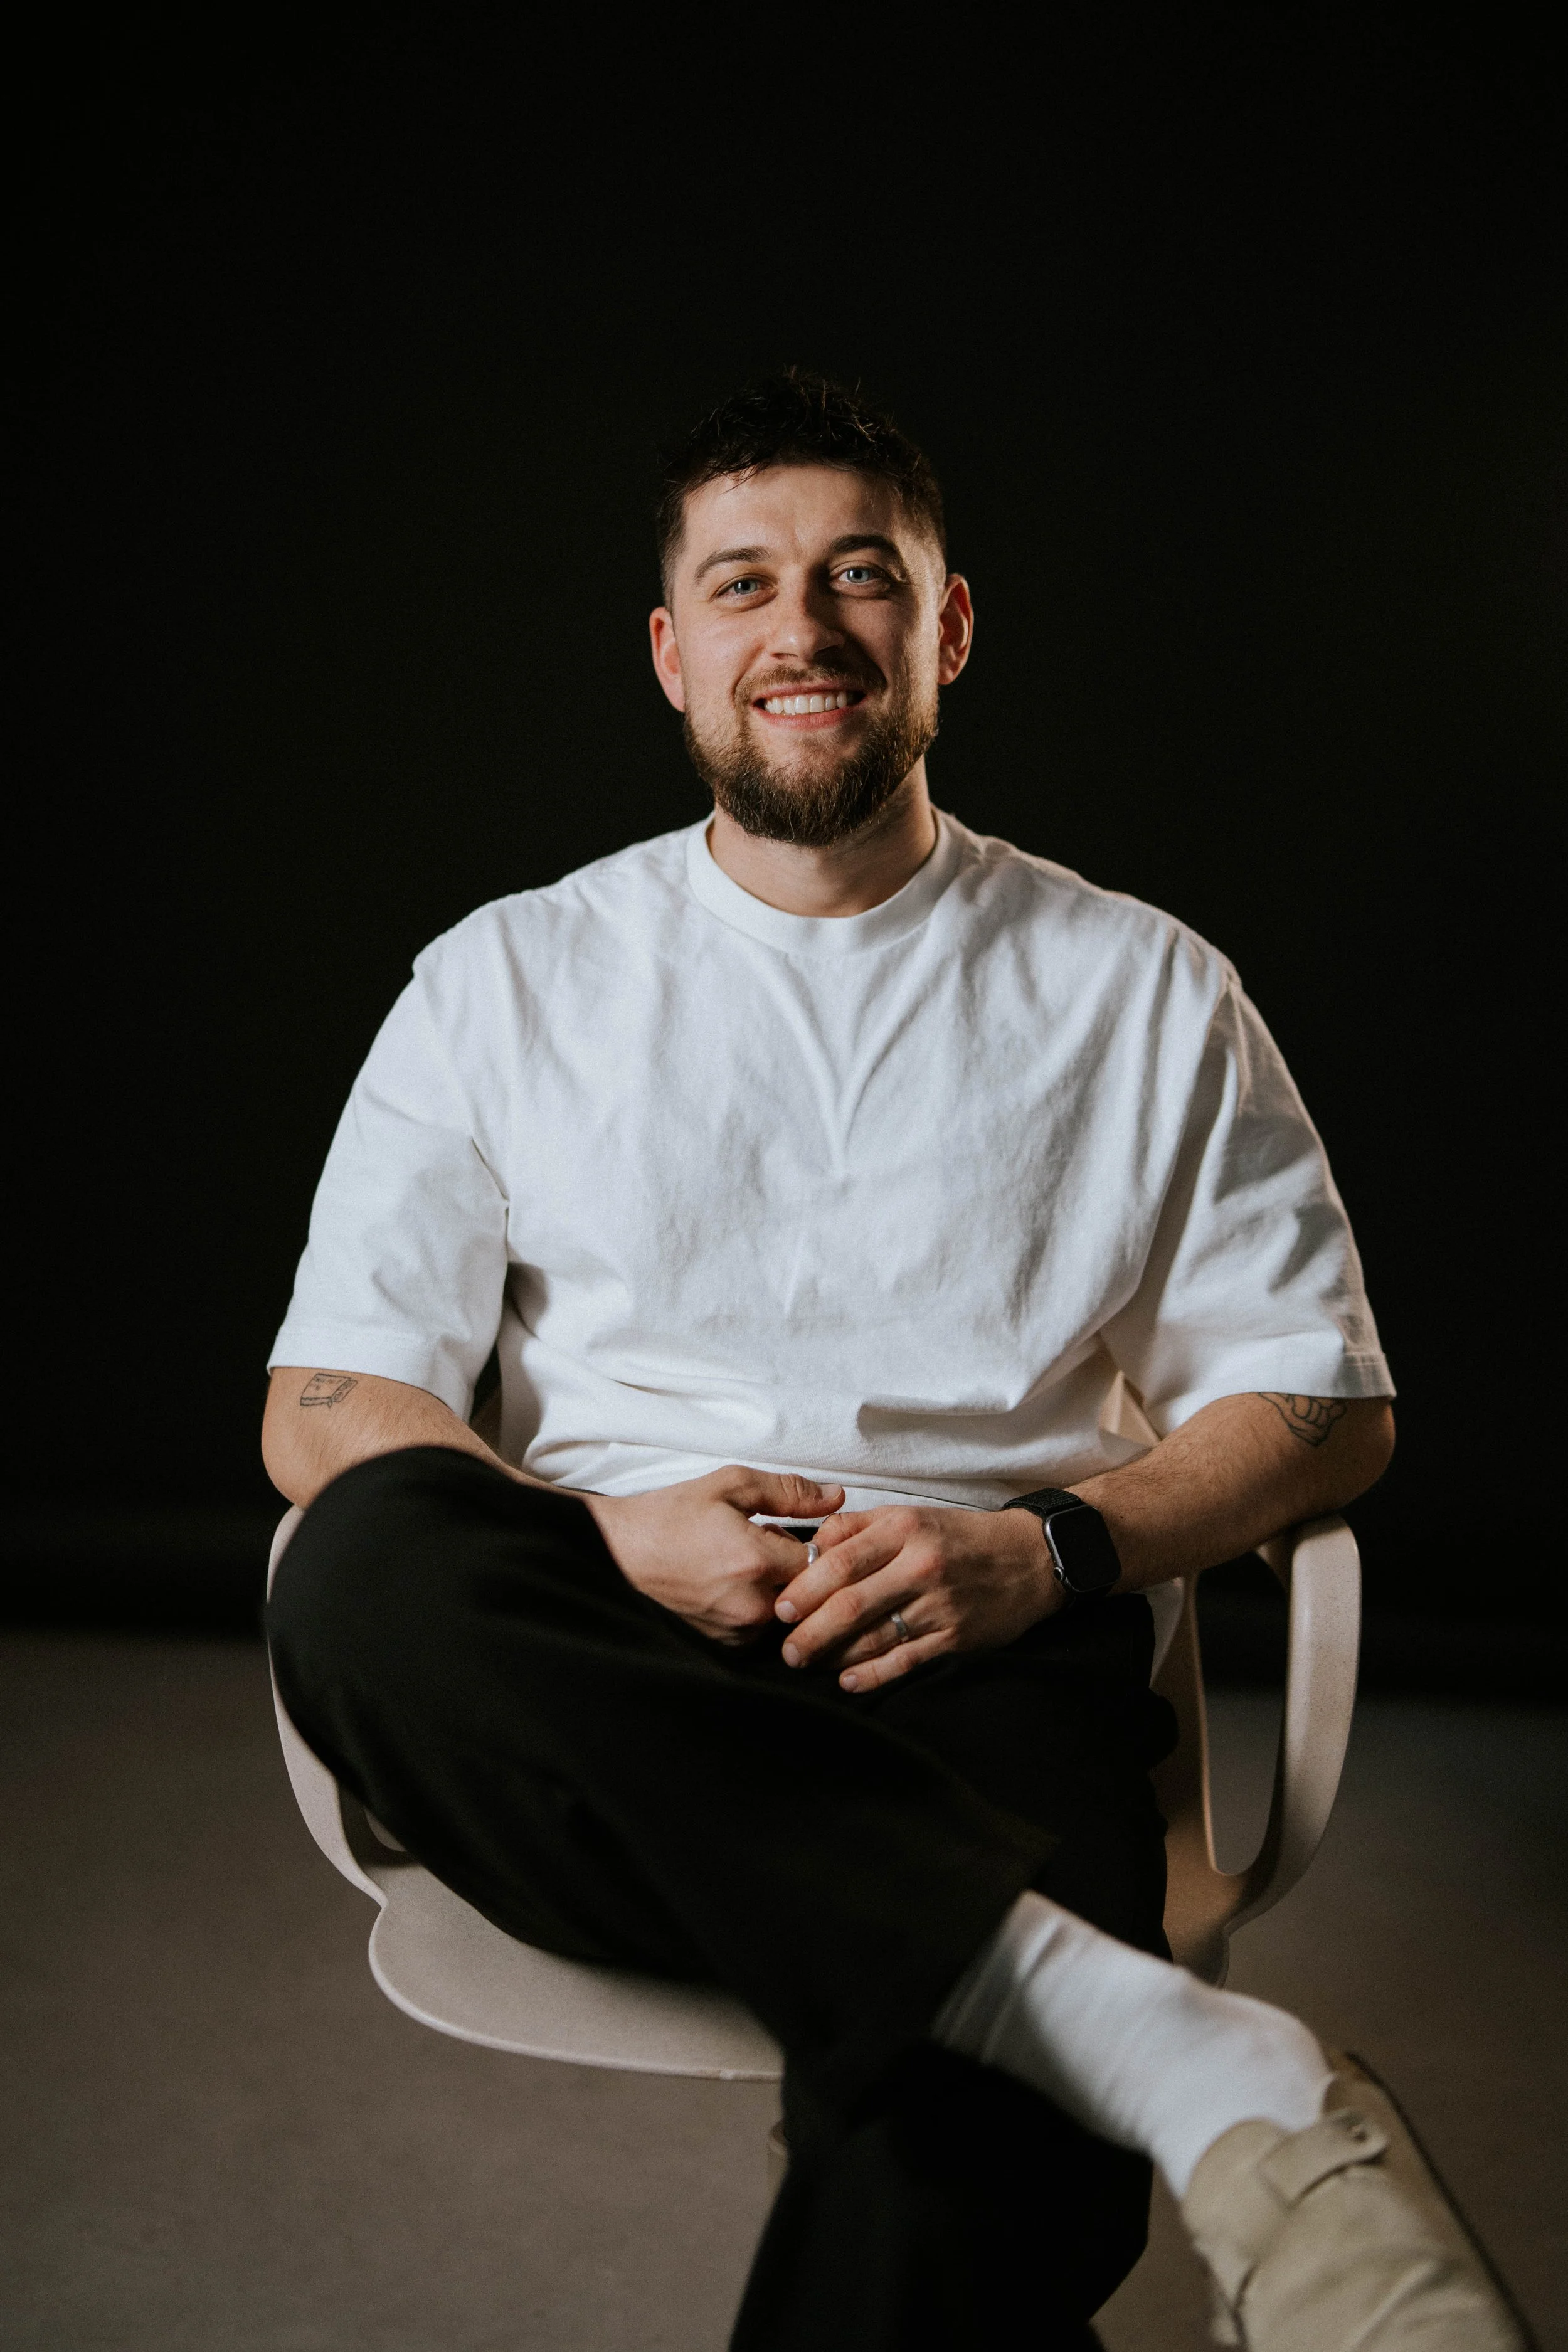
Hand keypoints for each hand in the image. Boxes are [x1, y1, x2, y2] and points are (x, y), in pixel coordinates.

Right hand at [586, 1467, 844, 1643]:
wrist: (622, 1554)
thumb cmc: (673, 1515)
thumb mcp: (730, 1486)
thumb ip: (789, 1491)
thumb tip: (837, 1497)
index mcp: (756, 1562)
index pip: (825, 1560)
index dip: (816, 1541)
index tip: (792, 1530)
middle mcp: (752, 1606)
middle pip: (811, 1591)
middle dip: (800, 1567)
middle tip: (768, 1544)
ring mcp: (739, 1633)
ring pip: (791, 1611)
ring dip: (783, 1588)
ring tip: (746, 1564)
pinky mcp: (727, 1648)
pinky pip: (767, 1628)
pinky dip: (763, 1606)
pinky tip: (734, 1584)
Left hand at [772, 1504, 1064, 1690]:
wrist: (1030, 1559)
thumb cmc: (959, 1537)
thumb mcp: (909, 1515)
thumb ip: (856, 1527)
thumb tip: (808, 1546)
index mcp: (903, 1529)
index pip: (839, 1562)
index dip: (803, 1590)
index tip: (780, 1609)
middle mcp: (920, 1566)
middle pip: (849, 1605)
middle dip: (809, 1633)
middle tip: (787, 1649)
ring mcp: (939, 1605)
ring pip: (872, 1638)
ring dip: (833, 1656)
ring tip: (808, 1662)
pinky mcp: (955, 1638)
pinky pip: (904, 1662)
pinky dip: (872, 1675)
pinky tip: (848, 1681)